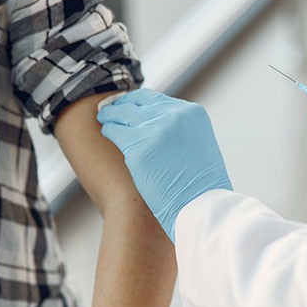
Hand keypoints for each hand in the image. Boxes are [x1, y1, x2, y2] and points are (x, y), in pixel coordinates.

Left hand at [97, 89, 232, 242]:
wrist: (201, 208)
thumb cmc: (201, 185)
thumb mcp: (198, 144)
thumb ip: (180, 129)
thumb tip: (154, 121)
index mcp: (192, 113)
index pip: (155, 99)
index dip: (137, 102)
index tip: (128, 106)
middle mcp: (175, 116)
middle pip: (136, 103)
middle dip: (121, 106)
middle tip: (109, 110)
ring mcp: (155, 131)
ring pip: (122, 114)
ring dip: (111, 116)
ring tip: (104, 119)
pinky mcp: (138, 149)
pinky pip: (114, 132)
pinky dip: (108, 131)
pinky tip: (106, 133)